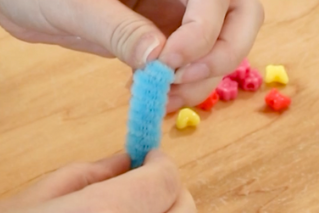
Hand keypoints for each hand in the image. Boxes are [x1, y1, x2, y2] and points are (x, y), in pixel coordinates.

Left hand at [0, 0, 263, 110]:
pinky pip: (189, 66)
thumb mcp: (77, 7)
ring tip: (156, 97)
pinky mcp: (160, 36)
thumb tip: (159, 60)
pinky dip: (180, 89)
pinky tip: (151, 97)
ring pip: (218, 47)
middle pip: (240, 16)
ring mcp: (173, 11)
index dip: (205, 30)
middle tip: (177, 81)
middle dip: (219, 56)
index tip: (167, 61)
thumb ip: (119, 30)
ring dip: (199, 81)